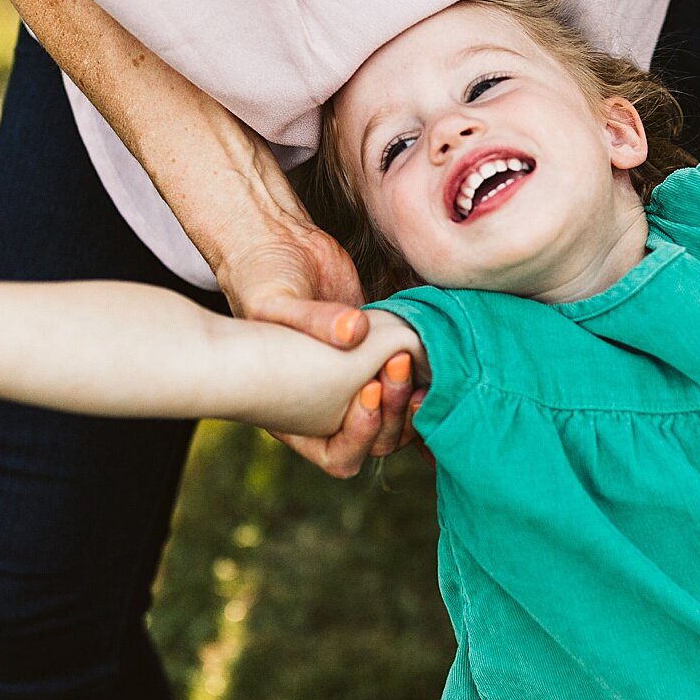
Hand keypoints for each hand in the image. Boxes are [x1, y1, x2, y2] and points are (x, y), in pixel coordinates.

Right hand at [215, 218, 417, 477]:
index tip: (368, 392)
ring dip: (414, 400)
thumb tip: (356, 331)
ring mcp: (359, 379)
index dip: (362, 437)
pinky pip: (411, 379)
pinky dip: (427, 376)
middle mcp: (330, 404)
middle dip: (396, 414)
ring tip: (413, 360)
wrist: (277, 244)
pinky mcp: (381, 351)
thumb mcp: (271, 303)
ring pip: (400, 416)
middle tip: (398, 366)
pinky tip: (439, 359)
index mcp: (297, 412)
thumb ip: (311, 319)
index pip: (338, 455)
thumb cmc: (260, 281)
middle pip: (378, 441)